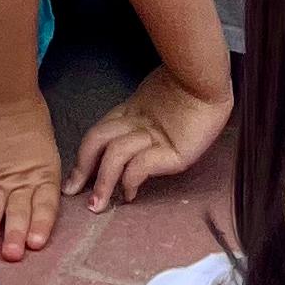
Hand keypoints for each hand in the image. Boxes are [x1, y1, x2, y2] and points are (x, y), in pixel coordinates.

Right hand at [0, 94, 62, 262]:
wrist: (5, 96)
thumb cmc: (29, 121)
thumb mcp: (44, 150)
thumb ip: (41, 178)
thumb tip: (42, 207)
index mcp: (45, 174)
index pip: (45, 205)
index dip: (40, 224)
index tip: (36, 243)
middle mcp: (22, 180)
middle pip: (20, 210)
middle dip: (17, 232)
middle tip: (14, 254)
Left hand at [68, 62, 230, 208]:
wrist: (212, 80)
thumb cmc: (193, 87)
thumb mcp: (161, 100)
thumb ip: (146, 113)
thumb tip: (130, 137)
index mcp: (133, 110)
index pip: (100, 132)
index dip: (84, 155)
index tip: (74, 178)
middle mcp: (137, 123)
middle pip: (98, 141)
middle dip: (82, 168)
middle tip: (72, 192)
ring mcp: (153, 137)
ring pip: (115, 155)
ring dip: (103, 182)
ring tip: (97, 205)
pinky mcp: (172, 152)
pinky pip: (140, 165)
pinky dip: (130, 180)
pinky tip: (130, 194)